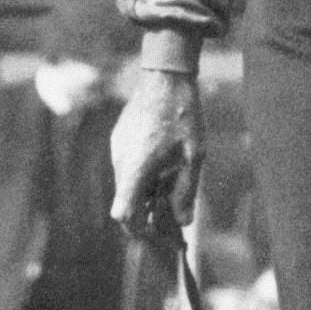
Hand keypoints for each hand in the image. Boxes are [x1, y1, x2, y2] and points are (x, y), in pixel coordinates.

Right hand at [110, 70, 205, 240]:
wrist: (165, 77)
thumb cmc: (183, 114)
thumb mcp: (194, 155)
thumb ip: (186, 190)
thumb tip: (183, 223)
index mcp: (136, 168)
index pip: (124, 214)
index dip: (138, 229)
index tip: (159, 232)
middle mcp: (120, 162)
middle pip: (127, 203)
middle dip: (148, 214)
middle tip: (174, 217)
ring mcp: (116, 151)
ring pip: (128, 185)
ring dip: (147, 193)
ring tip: (174, 185)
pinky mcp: (118, 141)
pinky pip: (128, 168)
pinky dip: (142, 176)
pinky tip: (165, 166)